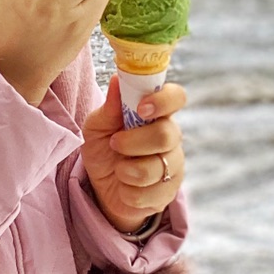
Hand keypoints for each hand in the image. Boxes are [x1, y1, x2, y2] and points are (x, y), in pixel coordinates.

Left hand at [81, 75, 185, 232]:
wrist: (102, 188)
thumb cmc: (104, 149)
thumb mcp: (97, 127)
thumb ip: (109, 108)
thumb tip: (117, 80)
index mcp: (156, 113)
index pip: (176, 97)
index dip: (163, 100)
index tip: (141, 109)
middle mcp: (171, 136)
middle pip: (167, 135)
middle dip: (135, 142)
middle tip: (116, 144)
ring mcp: (173, 165)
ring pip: (158, 167)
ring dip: (128, 171)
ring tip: (118, 170)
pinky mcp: (169, 191)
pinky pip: (153, 193)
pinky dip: (130, 192)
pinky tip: (125, 187)